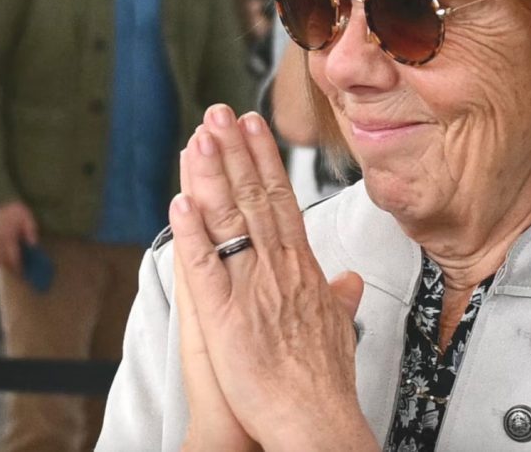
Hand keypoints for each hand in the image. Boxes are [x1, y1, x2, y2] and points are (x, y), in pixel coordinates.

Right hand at [0, 200, 37, 271]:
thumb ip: (31, 229)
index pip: (13, 257)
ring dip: (0, 264)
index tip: (22, 272)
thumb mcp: (26, 216)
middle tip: (15, 273)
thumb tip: (34, 244)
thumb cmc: (12, 209)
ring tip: (7, 268)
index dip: (17, 266)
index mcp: (9, 237)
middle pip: (2, 261)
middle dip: (9, 268)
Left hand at [171, 105, 372, 450]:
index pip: (282, 200)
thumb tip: (349, 279)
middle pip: (256, 197)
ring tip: (201, 135)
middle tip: (221, 112)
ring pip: (231, 220)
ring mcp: (251, 288)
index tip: (254, 128)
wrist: (315, 419)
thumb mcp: (338, 326)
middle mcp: (278, 268)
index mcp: (301, 268)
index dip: (265, 160)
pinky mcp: (224, 316)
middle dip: (238, 151)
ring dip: (215, 174)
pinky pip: (205, 267)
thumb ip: (338, 296)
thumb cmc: (325, 379)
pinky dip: (191, 233)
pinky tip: (180, 200)